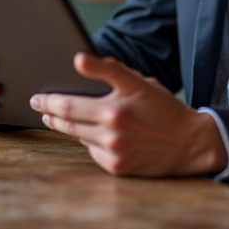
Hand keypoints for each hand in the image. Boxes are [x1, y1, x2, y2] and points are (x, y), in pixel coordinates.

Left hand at [30, 53, 227, 176]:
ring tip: (54, 116)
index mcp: (115, 107)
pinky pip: (91, 151)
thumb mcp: (141, 82)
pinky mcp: (117, 168)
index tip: (38, 95)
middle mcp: (112, 130)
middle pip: (67, 120)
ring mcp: (113, 151)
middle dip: (49, 111)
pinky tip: (87, 132)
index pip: (70, 103)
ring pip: (77, 136)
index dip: (50, 99)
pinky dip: (86, 140)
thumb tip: (81, 60)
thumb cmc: (164, 108)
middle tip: (39, 104)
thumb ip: (111, 70)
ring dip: (63, 125)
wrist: (189, 143)